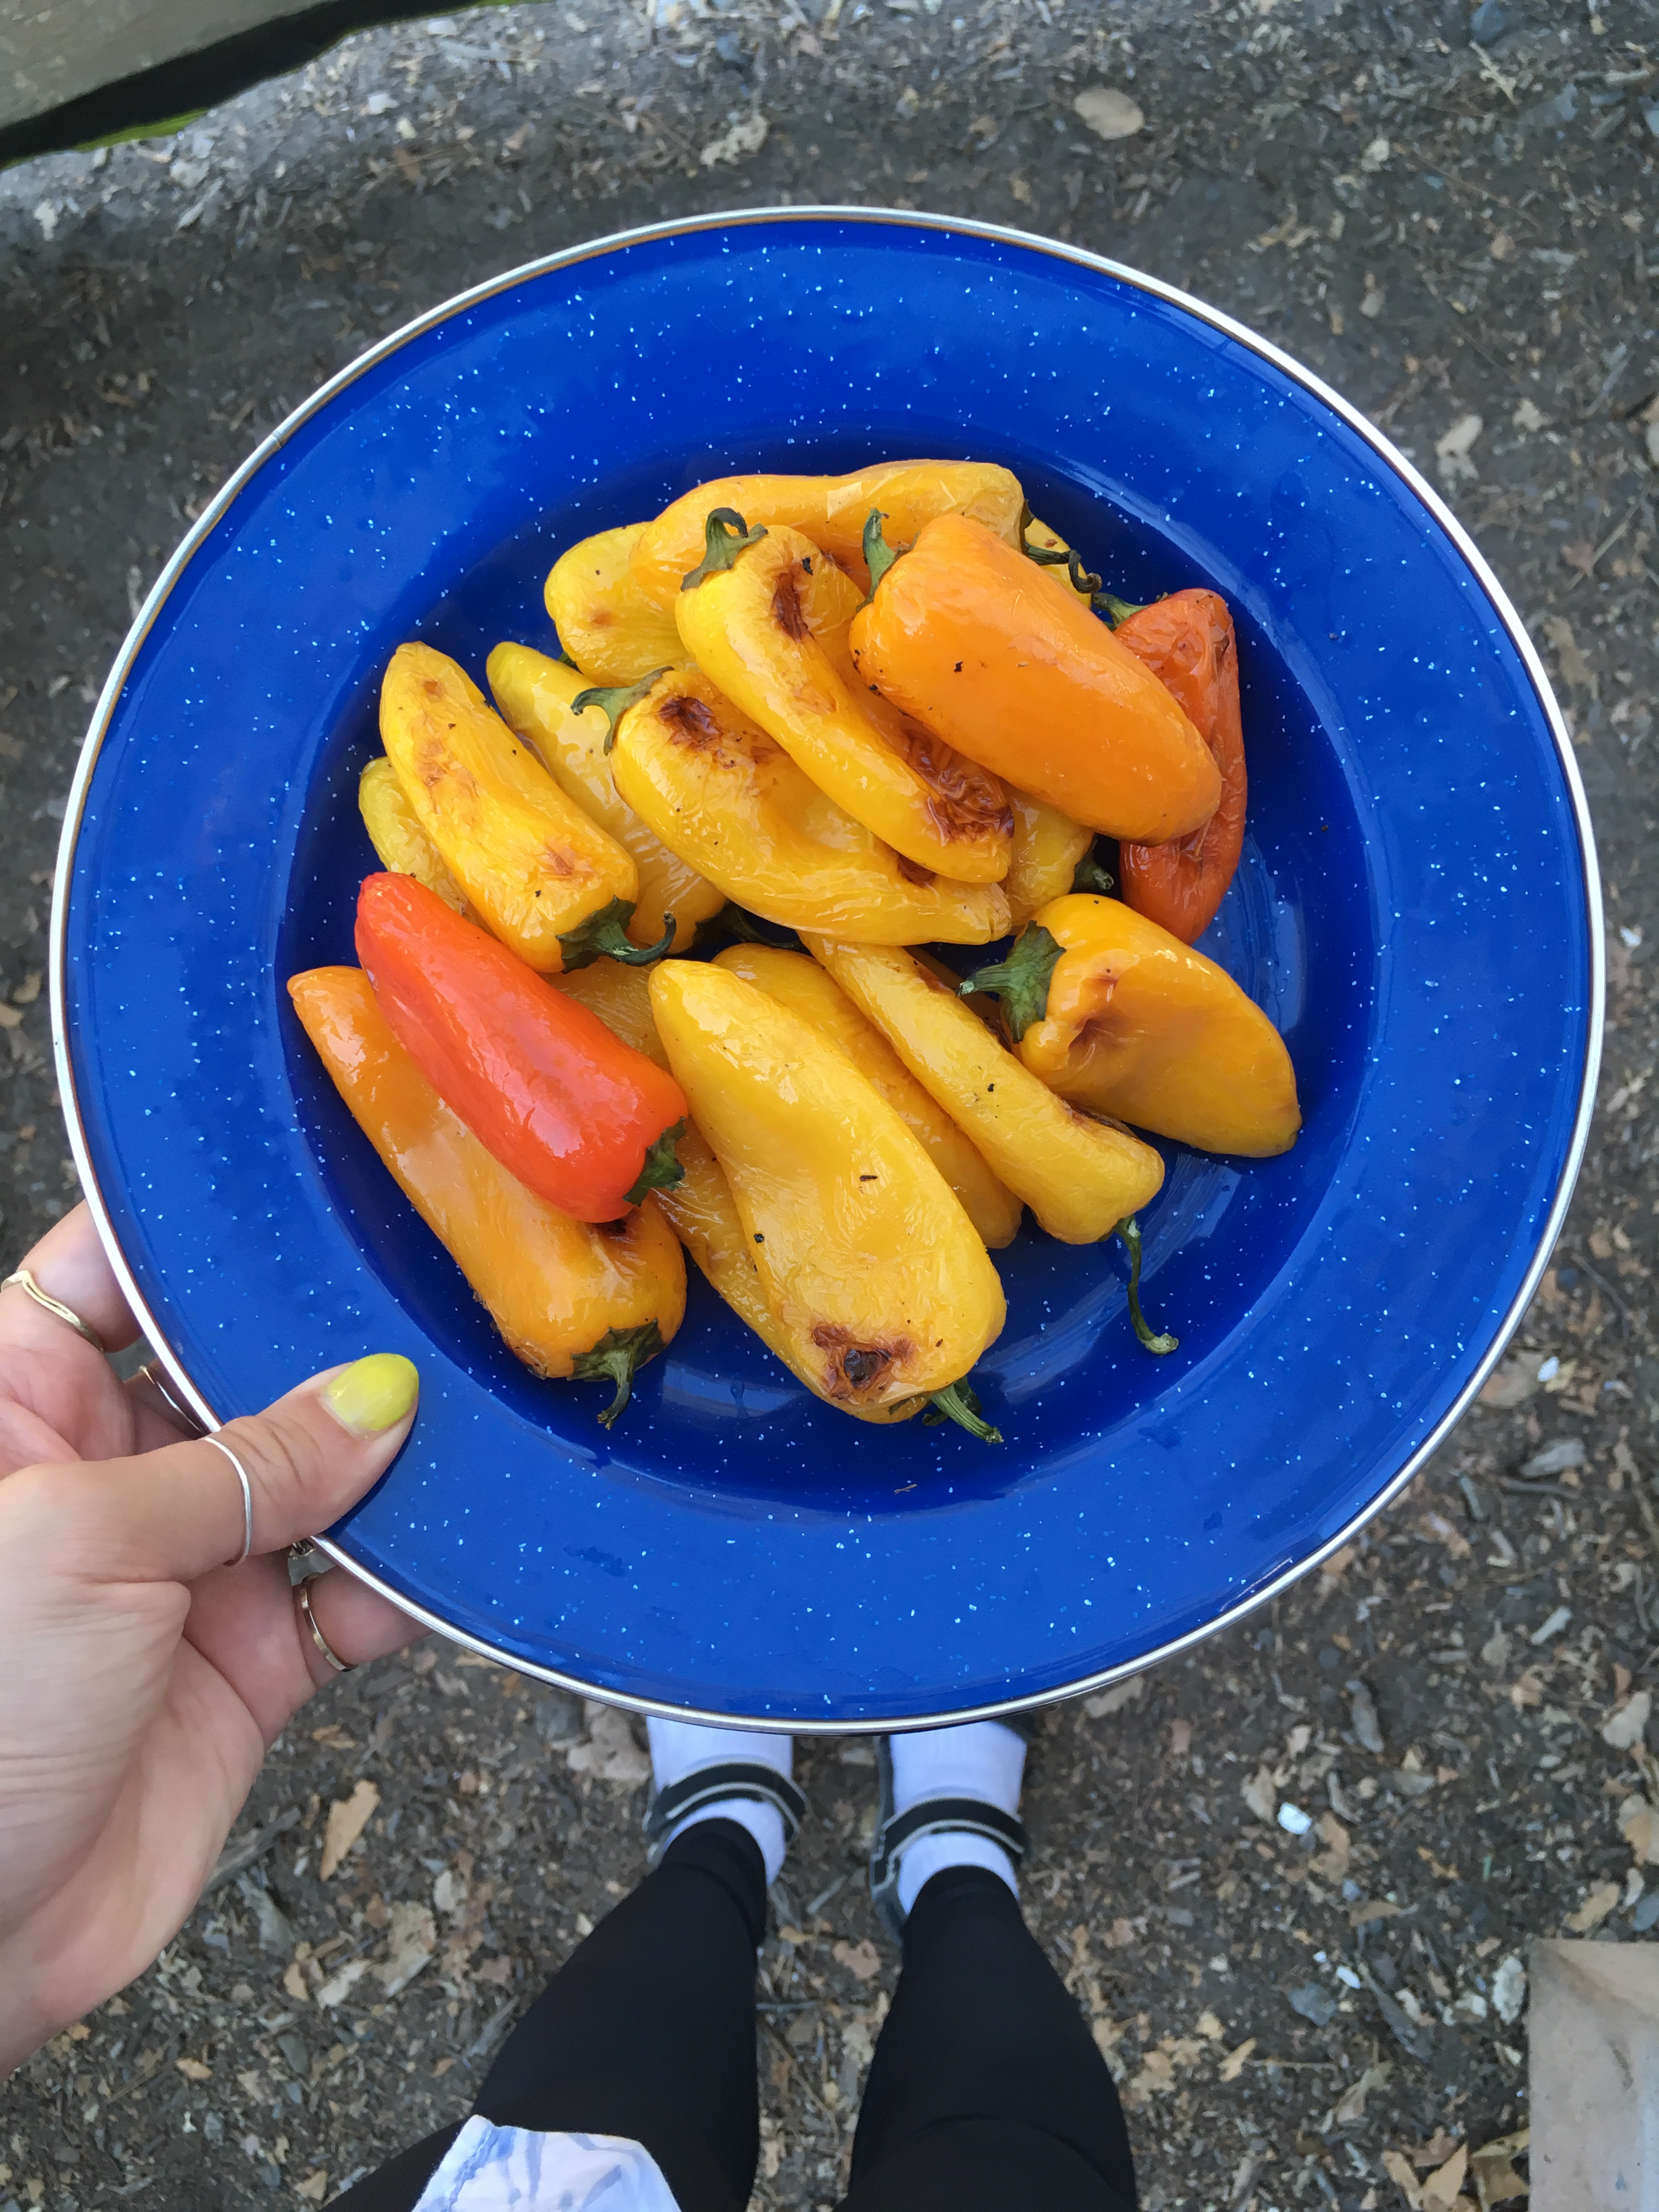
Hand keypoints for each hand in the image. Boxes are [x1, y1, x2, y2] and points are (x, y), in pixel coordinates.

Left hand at [0, 1203, 427, 2072]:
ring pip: (313, 1478)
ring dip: (387, 1463)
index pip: (113, 1274)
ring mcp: (183, 1570)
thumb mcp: (84, 1542)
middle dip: (327, 1344)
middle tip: (423, 1306)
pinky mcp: (247, 1664)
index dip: (198, 1231)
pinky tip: (451, 1556)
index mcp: (23, 1407)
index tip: (303, 1186)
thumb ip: (242, 1464)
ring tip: (464, 1426)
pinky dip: (409, 1582)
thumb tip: (375, 1400)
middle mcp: (109, 1474)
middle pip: (238, 1369)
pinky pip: (352, 1598)